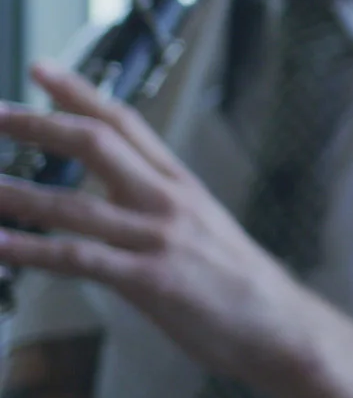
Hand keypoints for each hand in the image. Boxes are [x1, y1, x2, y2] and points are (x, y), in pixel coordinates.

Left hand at [0, 64, 320, 387]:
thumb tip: (112, 199)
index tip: (41, 70)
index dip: (80, 93)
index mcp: (181, 185)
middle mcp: (169, 201)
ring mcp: (159, 238)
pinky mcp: (149, 279)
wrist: (281, 327)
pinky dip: (31, 250)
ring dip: (16, 194)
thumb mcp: (204, 228)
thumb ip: (159, 208)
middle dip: (38, 126)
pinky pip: (77, 259)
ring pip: (74, 204)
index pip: (125, 122)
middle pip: (96, 144)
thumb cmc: (240, 285)